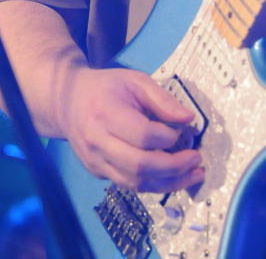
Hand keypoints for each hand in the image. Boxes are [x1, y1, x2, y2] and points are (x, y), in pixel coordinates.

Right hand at [59, 65, 204, 192]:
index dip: (167, 137)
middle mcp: (98, 142)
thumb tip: (188, 119)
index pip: (141, 135)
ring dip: (169, 183)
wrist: (69, 102)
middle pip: (139, 165)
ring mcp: (96, 162)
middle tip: (196, 159)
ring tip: (193, 174)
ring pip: (135, 182)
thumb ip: (162, 99)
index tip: (184, 130)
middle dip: (173, 166)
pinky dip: (154, 185)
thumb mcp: (136, 81)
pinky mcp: (98, 173)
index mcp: (106, 113)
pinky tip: (174, 178)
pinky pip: (129, 185)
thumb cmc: (107, 88)